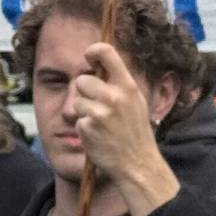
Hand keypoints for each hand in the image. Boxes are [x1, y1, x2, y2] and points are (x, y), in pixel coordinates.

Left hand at [70, 41, 179, 215]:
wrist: (138, 164)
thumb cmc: (136, 132)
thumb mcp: (136, 101)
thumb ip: (119, 84)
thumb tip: (99, 65)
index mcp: (127, 86)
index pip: (106, 52)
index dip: (93, 51)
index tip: (89, 57)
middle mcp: (113, 97)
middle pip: (82, 80)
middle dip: (85, 92)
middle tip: (98, 106)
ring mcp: (99, 113)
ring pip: (77, 101)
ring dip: (84, 112)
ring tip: (101, 124)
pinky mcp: (87, 128)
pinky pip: (77, 120)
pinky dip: (84, 128)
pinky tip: (98, 136)